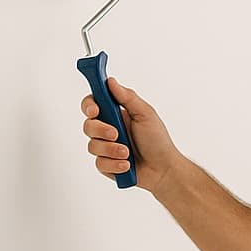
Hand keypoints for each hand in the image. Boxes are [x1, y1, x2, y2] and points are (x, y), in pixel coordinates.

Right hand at [81, 77, 177, 193]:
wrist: (163, 169)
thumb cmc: (157, 140)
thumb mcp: (146, 114)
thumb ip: (128, 97)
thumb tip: (111, 81)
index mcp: (115, 113)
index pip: (92, 104)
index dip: (89, 106)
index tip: (95, 111)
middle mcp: (107, 129)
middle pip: (88, 125)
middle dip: (100, 130)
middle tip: (115, 134)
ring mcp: (105, 147)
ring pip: (92, 146)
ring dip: (111, 150)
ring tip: (127, 152)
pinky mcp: (106, 164)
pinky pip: (99, 163)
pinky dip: (114, 164)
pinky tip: (126, 164)